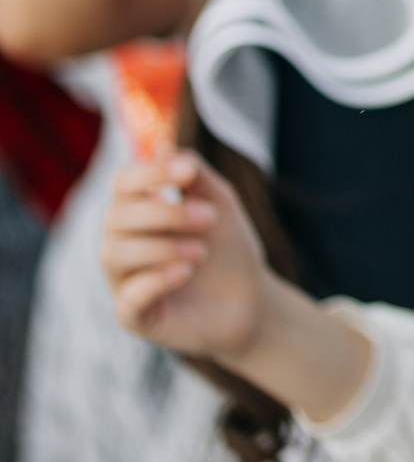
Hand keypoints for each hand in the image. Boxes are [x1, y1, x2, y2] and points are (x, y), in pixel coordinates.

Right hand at [101, 151, 263, 357]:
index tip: (189, 172)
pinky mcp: (133, 316)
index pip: (122, 183)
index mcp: (138, 212)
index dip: (150, 173)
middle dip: (165, 213)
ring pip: (114, 254)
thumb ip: (195, 176)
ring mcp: (123, 281)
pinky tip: (185, 272)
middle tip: (211, 217)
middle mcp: (122, 244)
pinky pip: (127, 298)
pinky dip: (156, 280)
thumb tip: (164, 145)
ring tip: (202, 252)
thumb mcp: (220, 204)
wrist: (251, 300)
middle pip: (116, 216)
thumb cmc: (229, 247)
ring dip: (161, 247)